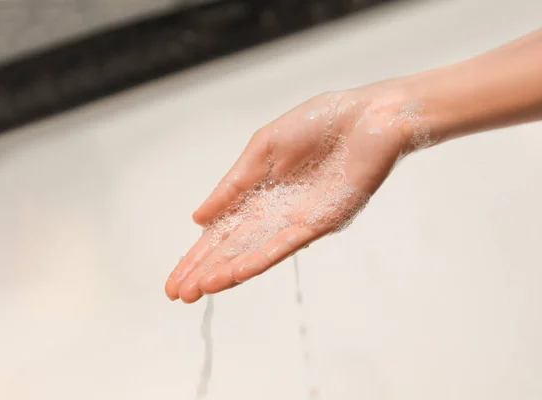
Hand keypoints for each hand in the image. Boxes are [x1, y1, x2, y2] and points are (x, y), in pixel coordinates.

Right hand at [166, 84, 421, 302]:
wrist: (367, 116)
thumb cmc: (318, 123)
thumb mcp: (263, 147)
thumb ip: (233, 184)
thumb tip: (198, 218)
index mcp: (258, 194)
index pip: (221, 231)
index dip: (197, 254)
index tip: (174, 280)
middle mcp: (275, 214)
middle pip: (234, 248)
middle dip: (206, 271)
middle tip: (178, 294)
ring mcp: (297, 220)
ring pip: (257, 252)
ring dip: (229, 271)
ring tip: (201, 288)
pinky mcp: (322, 221)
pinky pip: (288, 243)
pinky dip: (262, 258)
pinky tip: (239, 271)